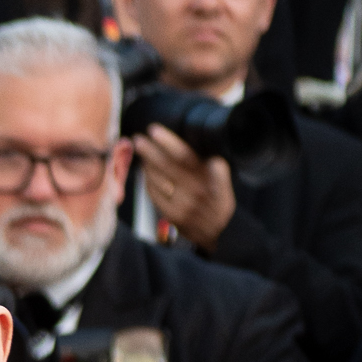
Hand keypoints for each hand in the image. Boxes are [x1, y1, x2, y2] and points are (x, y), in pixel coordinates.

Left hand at [132, 125, 235, 250]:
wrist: (219, 231)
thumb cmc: (218, 197)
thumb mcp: (224, 178)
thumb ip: (213, 165)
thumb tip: (204, 152)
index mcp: (208, 176)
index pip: (185, 155)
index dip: (168, 142)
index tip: (153, 130)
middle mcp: (196, 191)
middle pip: (167, 166)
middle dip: (149, 150)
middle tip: (137, 139)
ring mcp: (183, 205)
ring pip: (157, 180)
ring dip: (146, 164)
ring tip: (141, 151)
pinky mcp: (172, 216)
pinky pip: (154, 195)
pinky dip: (148, 181)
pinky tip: (146, 171)